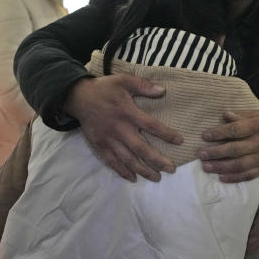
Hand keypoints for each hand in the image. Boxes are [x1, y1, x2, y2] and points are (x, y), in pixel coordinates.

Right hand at [64, 75, 182, 182]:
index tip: (179, 141)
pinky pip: (112, 162)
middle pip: (141, 148)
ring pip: (127, 159)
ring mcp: (109, 139)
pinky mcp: (99, 145)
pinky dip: (122, 171)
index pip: (151, 125)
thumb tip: (163, 91)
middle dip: (157, 160)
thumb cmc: (104, 88)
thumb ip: (143, 86)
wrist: (78, 97)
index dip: (166, 134)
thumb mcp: (124, 80)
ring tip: (156, 178)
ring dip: (142, 170)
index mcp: (128, 112)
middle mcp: (119, 129)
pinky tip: (133, 178)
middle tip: (171, 169)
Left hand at [198, 111, 258, 182]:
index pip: (236, 130)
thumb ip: (243, 116)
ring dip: (221, 167)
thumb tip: (224, 115)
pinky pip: (249, 175)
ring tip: (206, 167)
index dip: (219, 133)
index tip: (204, 135)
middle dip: (215, 153)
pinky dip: (235, 178)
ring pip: (239, 165)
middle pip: (235, 149)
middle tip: (200, 154)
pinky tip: (222, 178)